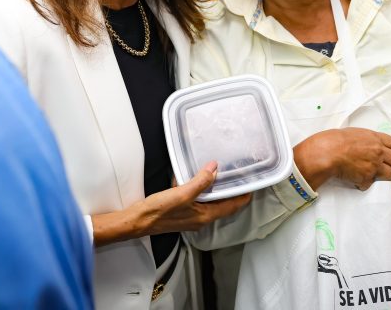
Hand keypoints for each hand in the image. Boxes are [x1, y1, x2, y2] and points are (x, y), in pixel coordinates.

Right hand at [92, 161, 250, 244]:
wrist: (136, 221)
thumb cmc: (158, 211)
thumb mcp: (181, 194)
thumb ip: (199, 181)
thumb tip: (214, 168)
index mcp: (205, 216)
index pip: (233, 206)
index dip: (245, 196)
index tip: (254, 184)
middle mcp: (201, 218)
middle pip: (225, 205)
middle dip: (234, 192)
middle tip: (241, 177)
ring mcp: (192, 216)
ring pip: (213, 203)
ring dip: (219, 191)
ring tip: (225, 175)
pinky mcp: (183, 212)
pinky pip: (200, 200)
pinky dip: (205, 191)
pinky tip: (200, 179)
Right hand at [294, 128, 390, 190]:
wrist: (329, 152)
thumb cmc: (336, 140)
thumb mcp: (355, 133)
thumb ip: (367, 139)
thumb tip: (371, 145)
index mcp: (375, 138)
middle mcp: (378, 152)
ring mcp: (374, 165)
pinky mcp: (368, 178)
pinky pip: (371, 183)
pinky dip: (368, 184)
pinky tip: (366, 184)